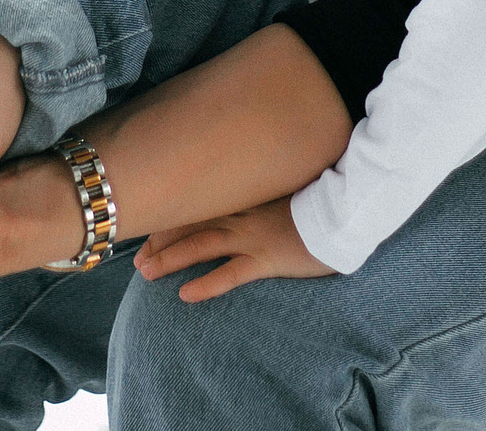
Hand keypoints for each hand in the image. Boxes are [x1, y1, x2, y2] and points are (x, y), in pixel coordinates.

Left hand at [135, 195, 334, 301]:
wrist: (350, 206)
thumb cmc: (325, 199)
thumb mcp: (288, 191)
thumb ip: (265, 193)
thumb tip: (249, 200)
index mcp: (246, 197)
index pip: (199, 206)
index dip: (171, 219)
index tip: (149, 231)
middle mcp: (243, 214)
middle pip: (191, 224)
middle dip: (160, 241)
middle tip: (136, 259)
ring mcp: (253, 237)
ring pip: (201, 245)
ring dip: (170, 259)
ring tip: (145, 273)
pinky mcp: (268, 259)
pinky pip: (231, 274)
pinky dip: (206, 283)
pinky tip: (185, 295)